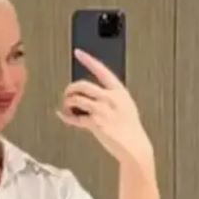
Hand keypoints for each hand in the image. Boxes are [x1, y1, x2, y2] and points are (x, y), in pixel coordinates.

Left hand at [58, 49, 153, 169]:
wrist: (134, 146)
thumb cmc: (129, 127)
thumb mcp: (125, 105)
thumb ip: (111, 96)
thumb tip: (92, 93)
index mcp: (119, 91)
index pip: (101, 70)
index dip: (88, 60)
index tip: (78, 52)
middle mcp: (110, 98)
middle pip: (83, 85)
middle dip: (70, 89)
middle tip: (67, 94)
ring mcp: (102, 110)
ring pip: (76, 99)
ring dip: (67, 103)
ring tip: (68, 107)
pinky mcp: (95, 123)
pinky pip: (74, 118)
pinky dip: (66, 117)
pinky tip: (64, 115)